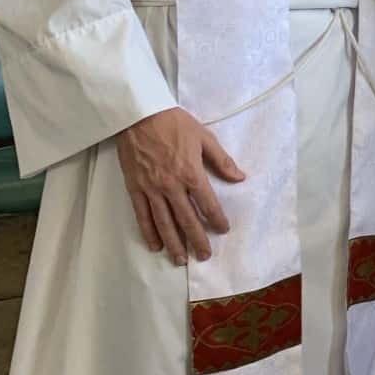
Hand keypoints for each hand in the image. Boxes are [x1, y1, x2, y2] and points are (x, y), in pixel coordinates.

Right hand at [115, 106, 243, 265]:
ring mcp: (151, 189)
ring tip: (181, 259)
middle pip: (186, 219)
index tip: (223, 230)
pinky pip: (142, 215)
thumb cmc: (174, 124)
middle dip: (197, 240)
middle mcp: (171, 186)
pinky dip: (149, 232)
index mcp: (191, 173)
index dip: (217, 219)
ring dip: (174, 243)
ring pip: (164, 222)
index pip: (208, 203)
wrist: (140, 115)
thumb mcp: (204, 137)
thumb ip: (222, 161)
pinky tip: (155, 245)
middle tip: (204, 256)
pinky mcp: (134, 188)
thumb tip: (240, 178)